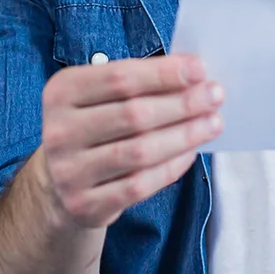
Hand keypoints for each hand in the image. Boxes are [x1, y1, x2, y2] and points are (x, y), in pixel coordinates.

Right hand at [36, 55, 222, 228]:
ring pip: (140, 151)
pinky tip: (191, 152)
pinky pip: (140, 185)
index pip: (120, 77)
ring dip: (184, 135)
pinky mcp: (85, 204)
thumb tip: (193, 75)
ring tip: (213, 122)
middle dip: (182, 103)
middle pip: (134, 114)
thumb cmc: (93, 126)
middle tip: (215, 95)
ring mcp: (70, 171)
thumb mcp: (99, 96)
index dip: (163, 73)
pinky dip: (171, 167)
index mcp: (61, 92)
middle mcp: (59, 131)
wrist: (60, 182)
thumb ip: (137, 82)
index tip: (200, 69)